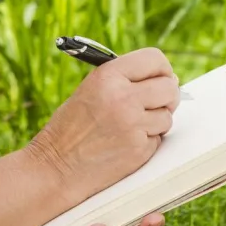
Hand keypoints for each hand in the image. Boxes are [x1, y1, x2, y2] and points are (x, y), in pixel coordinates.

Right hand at [25, 48, 180, 206]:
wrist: (56, 166)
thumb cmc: (71, 127)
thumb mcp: (91, 89)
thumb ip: (125, 80)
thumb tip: (169, 80)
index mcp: (108, 76)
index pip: (154, 59)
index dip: (162, 69)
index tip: (161, 78)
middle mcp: (123, 97)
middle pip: (169, 88)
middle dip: (167, 96)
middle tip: (155, 103)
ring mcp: (133, 124)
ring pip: (167, 116)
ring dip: (156, 122)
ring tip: (129, 126)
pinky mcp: (139, 149)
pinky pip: (158, 139)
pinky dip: (147, 141)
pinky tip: (125, 143)